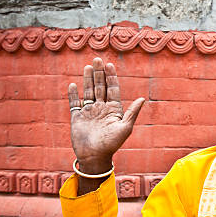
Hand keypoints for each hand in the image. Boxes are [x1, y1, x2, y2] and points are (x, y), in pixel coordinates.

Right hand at [68, 58, 144, 173]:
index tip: (109, 65)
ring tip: (88, 66)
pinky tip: (73, 85)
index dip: (111, 77)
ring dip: (88, 79)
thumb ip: (132, 112)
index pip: (112, 89)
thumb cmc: (112, 144)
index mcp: (113, 109)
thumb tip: (143, 98)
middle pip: (100, 87)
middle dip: (99, 73)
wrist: (94, 156)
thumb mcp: (125, 127)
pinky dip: (73, 94)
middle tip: (97, 59)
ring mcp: (89, 112)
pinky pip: (75, 103)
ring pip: (88, 92)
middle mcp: (101, 108)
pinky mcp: (77, 117)